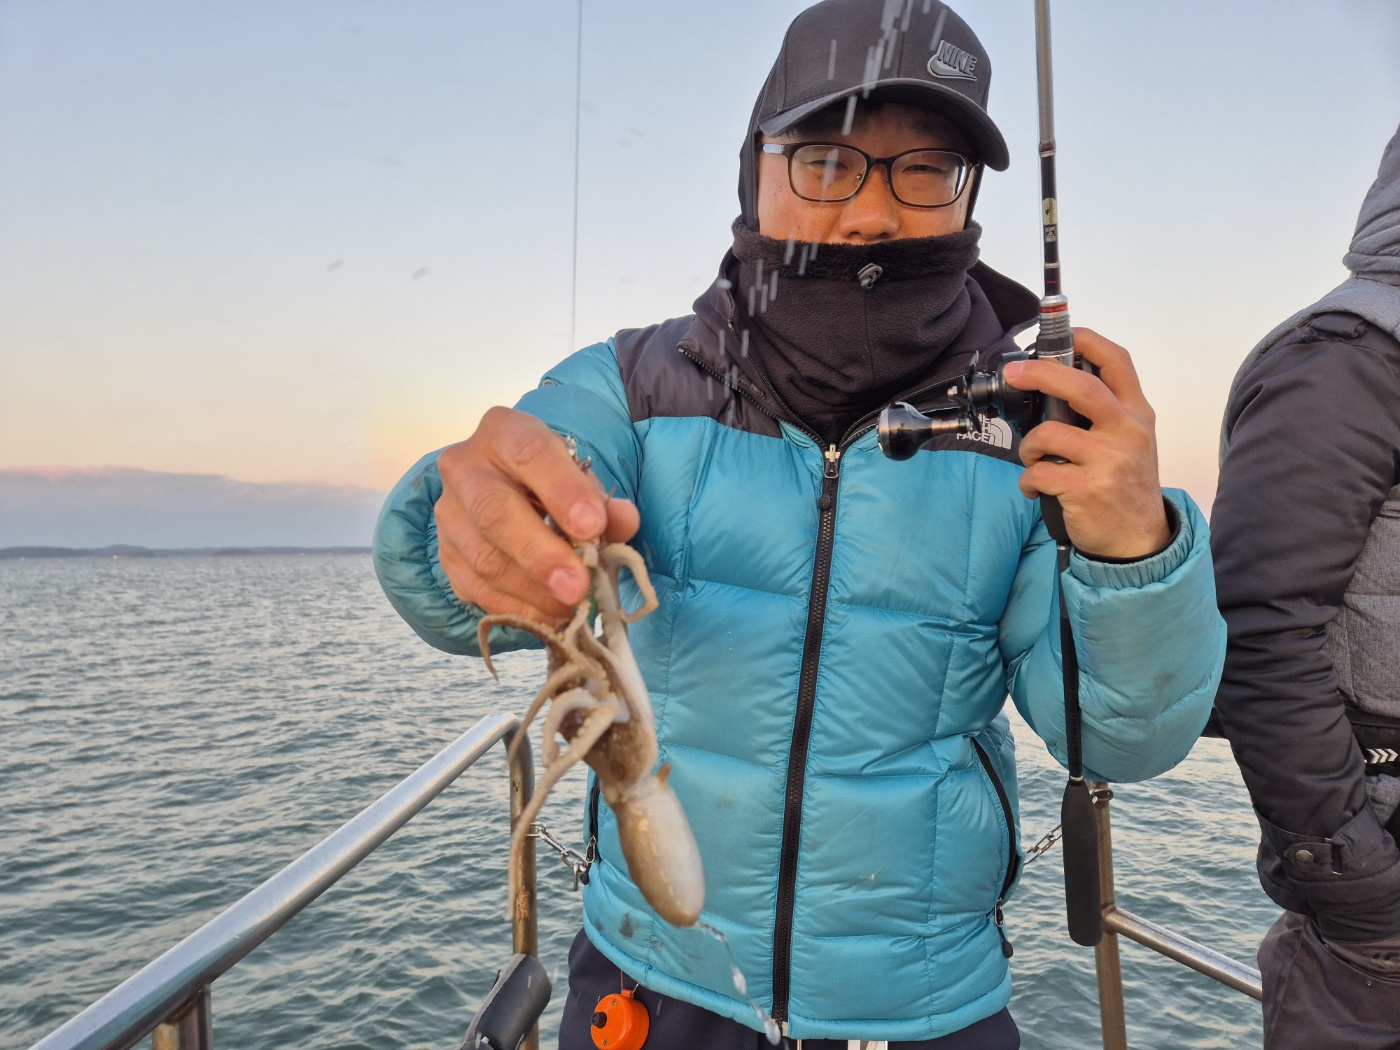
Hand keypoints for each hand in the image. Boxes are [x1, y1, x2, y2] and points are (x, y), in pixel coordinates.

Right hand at [434, 407, 640, 622]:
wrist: (511, 492)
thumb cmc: (555, 485)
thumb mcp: (583, 484)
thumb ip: (605, 504)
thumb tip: (623, 520)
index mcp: (504, 432)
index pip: (530, 455)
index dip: (562, 492)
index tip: (593, 527)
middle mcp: (465, 467)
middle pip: (494, 512)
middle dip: (540, 554)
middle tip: (578, 587)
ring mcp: (449, 513)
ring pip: (484, 558)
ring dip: (532, 591)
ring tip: (572, 607)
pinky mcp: (446, 554)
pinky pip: (476, 589)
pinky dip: (517, 608)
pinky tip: (549, 615)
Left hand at [1002, 328, 1169, 559]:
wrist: (1139, 540)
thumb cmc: (1126, 486)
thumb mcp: (1129, 441)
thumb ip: (1103, 413)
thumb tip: (1053, 385)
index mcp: (1136, 414)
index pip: (1117, 362)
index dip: (1087, 341)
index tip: (1061, 335)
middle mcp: (1127, 432)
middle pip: (1081, 387)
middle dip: (1040, 374)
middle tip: (1015, 373)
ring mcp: (1109, 461)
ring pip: (1049, 433)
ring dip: (1029, 446)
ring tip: (1033, 459)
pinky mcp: (1087, 489)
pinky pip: (1039, 473)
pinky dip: (1028, 481)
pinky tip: (1036, 488)